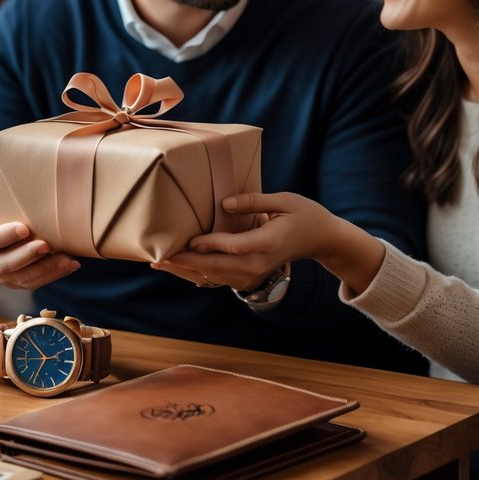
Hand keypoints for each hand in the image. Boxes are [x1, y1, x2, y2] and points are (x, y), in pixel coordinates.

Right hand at [0, 185, 78, 289]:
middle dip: (27, 256)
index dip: (5, 236)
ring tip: (66, 259)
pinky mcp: (15, 281)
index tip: (24, 228)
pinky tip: (70, 265)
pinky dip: (53, 275)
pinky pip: (34, 282)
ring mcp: (0, 276)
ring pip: (23, 278)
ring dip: (46, 269)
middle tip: (46, 245)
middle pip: (6, 265)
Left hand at [154, 192, 385, 294]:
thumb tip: (224, 204)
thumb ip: (254, 201)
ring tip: (159, 263)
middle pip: (216, 267)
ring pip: (213, 276)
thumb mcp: (285, 201)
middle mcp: (257, 265)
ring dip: (185, 271)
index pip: (233, 247)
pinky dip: (196, 274)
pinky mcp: (247, 277)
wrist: (320, 240)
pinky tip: (177, 268)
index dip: (209, 244)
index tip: (188, 240)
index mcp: (267, 244)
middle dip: (185, 263)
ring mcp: (252, 275)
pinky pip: (218, 278)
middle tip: (158, 257)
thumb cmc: (303, 215)